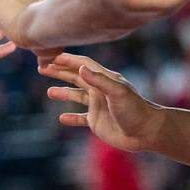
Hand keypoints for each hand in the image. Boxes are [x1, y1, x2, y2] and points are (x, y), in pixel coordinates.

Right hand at [41, 53, 163, 152]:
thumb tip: (80, 69)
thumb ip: (99, 80)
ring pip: (77, 96)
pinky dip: (72, 117)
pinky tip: (62, 118)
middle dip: (60, 72)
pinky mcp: (98, 121)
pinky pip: (81, 118)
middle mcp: (100, 90)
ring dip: (63, 93)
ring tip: (49, 92)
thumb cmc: (135, 110)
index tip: (51, 56)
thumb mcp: (118, 93)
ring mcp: (99, 105)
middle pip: (77, 77)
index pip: (84, 65)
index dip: (68, 60)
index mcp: (105, 80)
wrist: (147, 132)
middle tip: (43, 68)